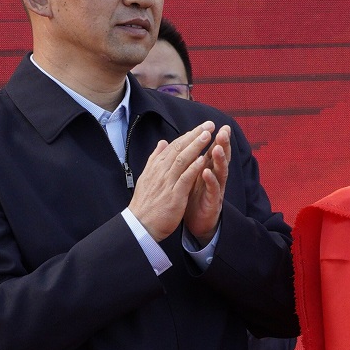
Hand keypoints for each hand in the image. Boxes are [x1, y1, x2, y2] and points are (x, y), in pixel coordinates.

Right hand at [129, 122, 214, 240]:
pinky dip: (194, 168)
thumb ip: (156, 159)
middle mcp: (161, 172)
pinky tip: (203, 159)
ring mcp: (167, 183)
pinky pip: (185, 179)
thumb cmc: (146, 203)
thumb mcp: (148, 177)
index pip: (174, 147)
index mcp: (156, 167)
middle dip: (195, 135)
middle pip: (179, 149)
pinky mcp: (173, 195)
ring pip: (182, 160)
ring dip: (196, 147)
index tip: (201, 127)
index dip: (188, 135)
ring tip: (208, 135)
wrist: (140, 225)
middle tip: (209, 124)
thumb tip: (162, 142)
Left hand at [184, 123, 230, 243]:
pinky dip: (210, 180)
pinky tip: (207, 172)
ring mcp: (216, 190)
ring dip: (219, 160)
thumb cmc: (194, 198)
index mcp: (208, 170)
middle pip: (220, 158)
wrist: (197, 224)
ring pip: (220, 172)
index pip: (212, 151)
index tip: (214, 124)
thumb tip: (187, 143)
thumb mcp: (192, 176)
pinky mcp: (213, 202)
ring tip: (217, 148)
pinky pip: (213, 190)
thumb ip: (192, 161)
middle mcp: (215, 178)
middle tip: (223, 131)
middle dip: (223, 144)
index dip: (214, 138)